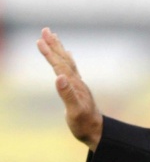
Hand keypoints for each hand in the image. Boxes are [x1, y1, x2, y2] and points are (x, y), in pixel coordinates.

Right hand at [37, 28, 102, 151]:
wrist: (97, 131)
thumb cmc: (84, 124)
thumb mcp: (74, 111)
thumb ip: (67, 94)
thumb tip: (59, 77)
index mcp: (74, 85)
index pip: (59, 65)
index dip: (49, 53)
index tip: (39, 40)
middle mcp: (77, 82)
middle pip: (64, 59)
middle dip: (54, 45)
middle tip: (45, 30)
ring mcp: (78, 85)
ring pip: (68, 62)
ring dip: (59, 49)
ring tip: (54, 37)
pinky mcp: (78, 89)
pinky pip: (72, 70)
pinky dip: (68, 60)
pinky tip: (68, 56)